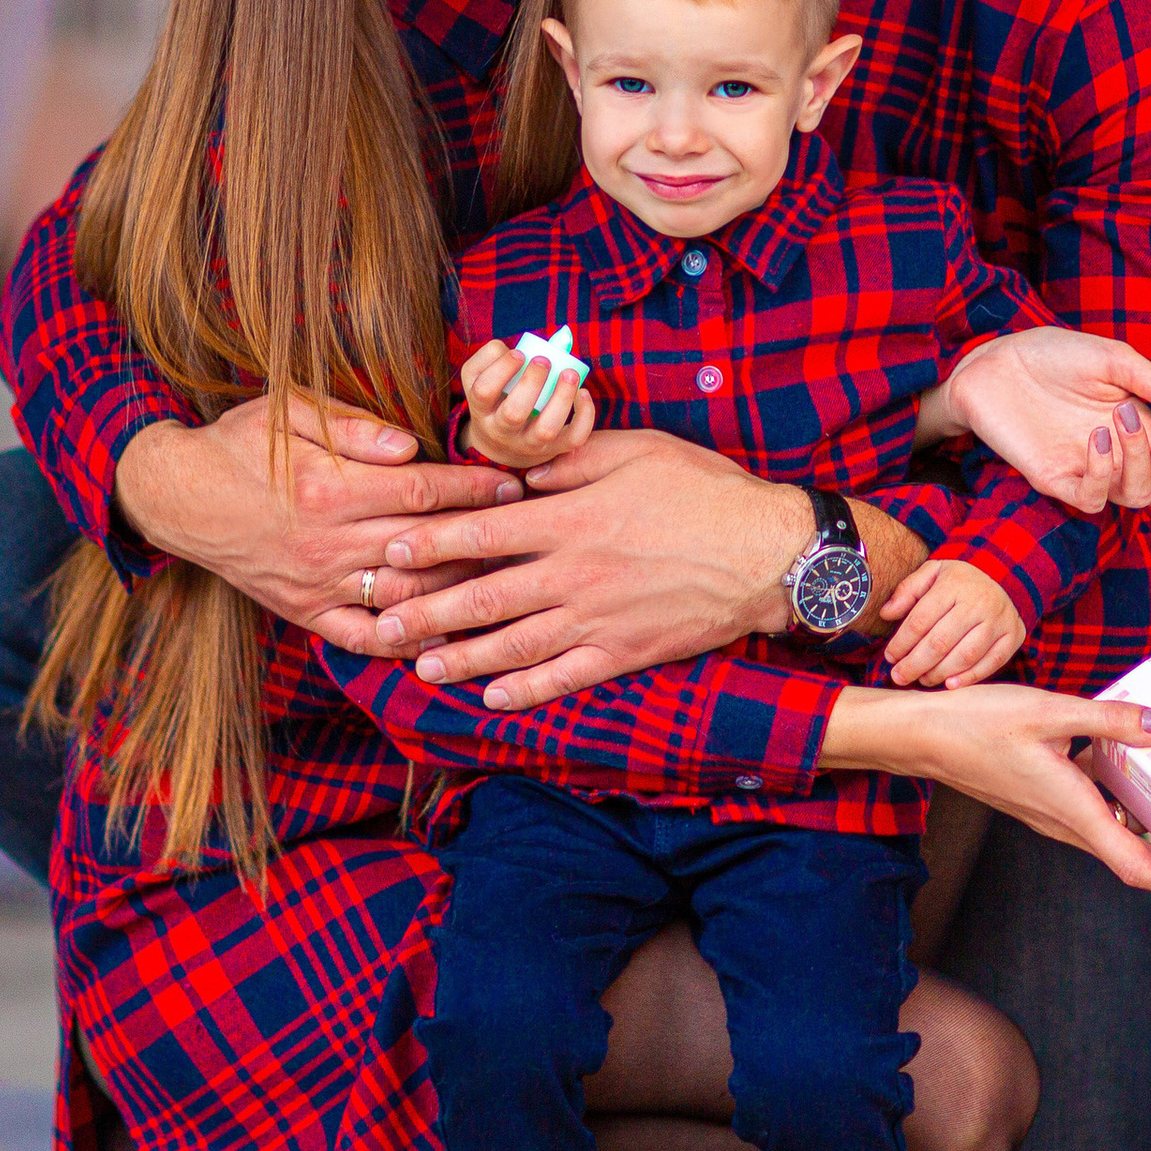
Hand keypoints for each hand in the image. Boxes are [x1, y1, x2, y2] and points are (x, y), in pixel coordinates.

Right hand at [113, 395, 520, 644]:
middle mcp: (328, 542)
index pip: (422, 490)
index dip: (474, 488)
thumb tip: (411, 445)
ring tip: (502, 579)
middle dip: (481, 536)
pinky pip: (362, 636)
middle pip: (425, 544)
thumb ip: (355, 429)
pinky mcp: (304, 612)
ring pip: (404, 593)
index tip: (514, 483)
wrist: (179, 497)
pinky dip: (404, 641)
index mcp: (330, 488)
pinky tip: (443, 636)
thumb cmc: (241, 445)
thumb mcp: (291, 414)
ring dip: (456, 589)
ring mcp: (318, 583)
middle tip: (527, 531)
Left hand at [372, 428, 814, 707]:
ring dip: (462, 660)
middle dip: (425, 614)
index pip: (484, 531)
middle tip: (380, 626)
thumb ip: (572, 463)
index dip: (432, 543)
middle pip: (483, 598)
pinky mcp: (625, 652)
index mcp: (573, 518)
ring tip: (421, 668)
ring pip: (514, 646)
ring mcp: (598, 619)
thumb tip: (522, 473)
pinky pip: (564, 678)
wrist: (770, 553)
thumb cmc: (705, 491)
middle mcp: (575, 573)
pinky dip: (525, 692)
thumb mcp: (637, 451)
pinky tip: (492, 699)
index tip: (393, 552)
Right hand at [458, 339, 597, 470]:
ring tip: (570, 373)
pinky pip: (573, 438)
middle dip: (532, 382)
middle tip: (544, 361)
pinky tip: (583, 393)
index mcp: (481, 409)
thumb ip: (495, 354)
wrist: (500, 446)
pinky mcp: (553, 450)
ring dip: (561, 398)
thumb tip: (531, 344)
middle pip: (514, 413)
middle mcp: (501, 431)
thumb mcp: (481, 377)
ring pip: (546, 429)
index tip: (519, 354)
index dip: (502, 369)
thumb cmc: (494, 398)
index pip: (483, 391)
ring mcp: (528, 444)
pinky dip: (584, 416)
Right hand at [820, 680, 1150, 912]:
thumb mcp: (1050, 710)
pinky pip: (1091, 815)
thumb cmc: (977, 724)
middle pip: (1130, 858)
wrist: (922, 736)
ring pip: (1111, 835)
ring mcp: (1050, 815)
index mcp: (1072, 809)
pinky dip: (1121, 807)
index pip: (1135, 864)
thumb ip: (1111, 720)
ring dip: (1150, 837)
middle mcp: (1064, 823)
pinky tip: (1132, 772)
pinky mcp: (1040, 801)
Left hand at [876, 559, 1025, 685]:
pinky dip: (969, 678)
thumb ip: (908, 590)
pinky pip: (990, 663)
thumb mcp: (932, 572)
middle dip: (915, 664)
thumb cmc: (960, 580)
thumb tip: (886, 614)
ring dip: (939, 674)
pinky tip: (949, 684)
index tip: (890, 657)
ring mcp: (999, 620)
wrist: (1004, 576)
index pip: (921, 620)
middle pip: (940, 642)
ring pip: (964, 656)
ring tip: (922, 680)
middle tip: (899, 676)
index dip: (902, 642)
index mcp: (954, 584)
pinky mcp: (1013, 636)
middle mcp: (979, 602)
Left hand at [942, 327, 1150, 514]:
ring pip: (1139, 498)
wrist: (995, 359)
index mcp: (1143, 429)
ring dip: (1143, 460)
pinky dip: (1103, 474)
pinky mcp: (1056, 479)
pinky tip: (1097, 436)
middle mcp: (1122, 456)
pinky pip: (1092, 500)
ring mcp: (1089, 470)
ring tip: (1120, 415)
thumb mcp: (1115, 360)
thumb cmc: (1054, 355)